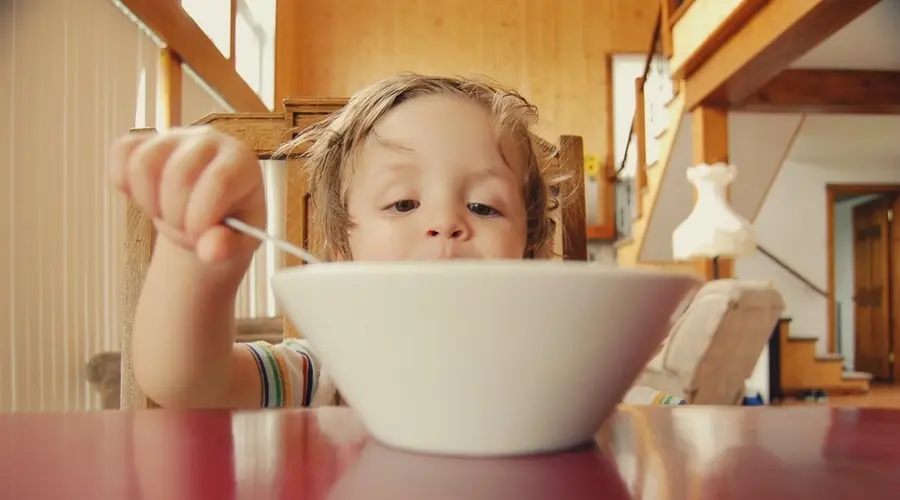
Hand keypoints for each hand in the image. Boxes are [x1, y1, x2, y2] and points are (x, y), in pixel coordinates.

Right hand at [109, 126, 265, 264]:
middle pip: (179, 174)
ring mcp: (174, 136)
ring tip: (166, 214)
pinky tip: (146, 198)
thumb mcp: (239, 241)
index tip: (198, 236)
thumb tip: (210, 250)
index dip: (201, 217)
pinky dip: (124, 182)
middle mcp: (209, 140)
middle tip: (184, 229)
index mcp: (241, 161)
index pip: (218, 182)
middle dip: (176, 215)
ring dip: (149, 202)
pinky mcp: (144, 140)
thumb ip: (229, 246)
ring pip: (144, 163)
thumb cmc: (229, 223)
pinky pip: (122, 152)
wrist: (206, 212)